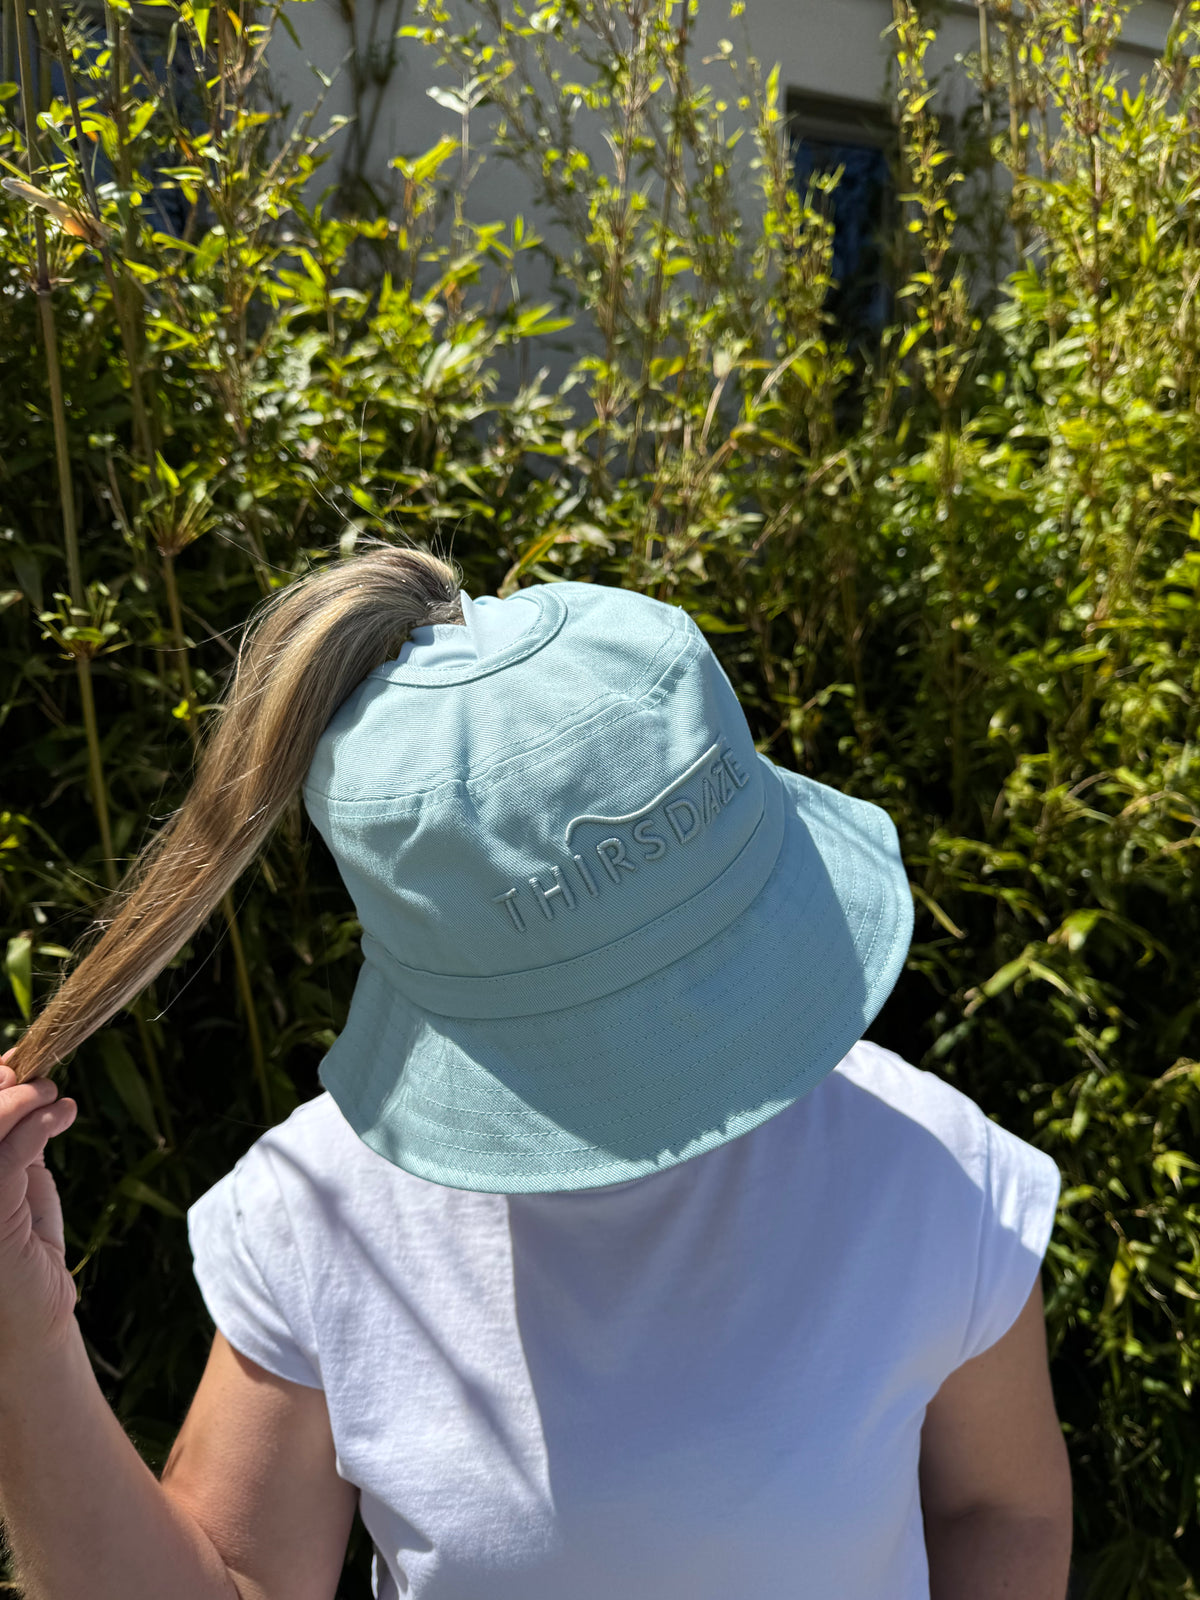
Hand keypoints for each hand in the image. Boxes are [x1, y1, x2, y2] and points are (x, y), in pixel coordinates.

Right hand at [0, 1050, 78, 1361]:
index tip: (14, 1067)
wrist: (32, 1318)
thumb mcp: (14, 1181)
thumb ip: (11, 1137)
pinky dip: (36, 1125)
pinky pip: (6, 1157)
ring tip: (54, 1099)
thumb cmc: (21, 1251)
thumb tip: (17, 1077)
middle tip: (37, 1082)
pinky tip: (63, 1115)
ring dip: (21, 1101)